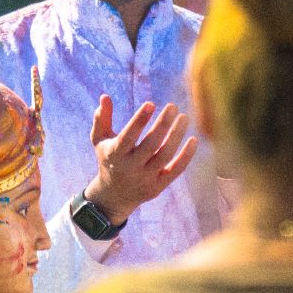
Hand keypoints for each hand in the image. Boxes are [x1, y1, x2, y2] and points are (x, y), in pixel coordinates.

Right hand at [84, 96, 199, 225]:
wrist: (114, 195)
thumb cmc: (109, 159)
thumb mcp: (99, 140)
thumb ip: (101, 119)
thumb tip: (104, 96)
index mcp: (115, 154)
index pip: (128, 137)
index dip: (139, 120)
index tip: (151, 103)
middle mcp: (131, 167)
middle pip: (150, 145)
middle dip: (162, 125)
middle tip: (172, 106)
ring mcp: (145, 178)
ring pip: (165, 156)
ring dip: (176, 136)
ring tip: (183, 117)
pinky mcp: (158, 186)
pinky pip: (175, 170)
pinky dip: (186, 156)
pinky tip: (193, 140)